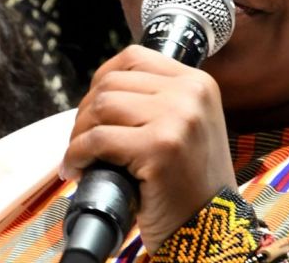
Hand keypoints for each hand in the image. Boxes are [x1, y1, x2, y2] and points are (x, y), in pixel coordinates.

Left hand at [61, 45, 235, 252]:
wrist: (210, 230)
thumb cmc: (189, 183)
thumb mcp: (185, 126)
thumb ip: (155, 100)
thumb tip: (99, 92)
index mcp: (198, 83)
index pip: (133, 57)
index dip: (101, 81)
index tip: (93, 110)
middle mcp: (191, 94)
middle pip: (111, 82)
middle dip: (86, 113)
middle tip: (82, 143)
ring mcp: (177, 119)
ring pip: (101, 107)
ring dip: (79, 135)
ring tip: (80, 157)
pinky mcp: (160, 147)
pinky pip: (97, 140)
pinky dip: (77, 155)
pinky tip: (77, 170)